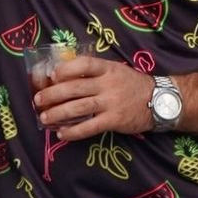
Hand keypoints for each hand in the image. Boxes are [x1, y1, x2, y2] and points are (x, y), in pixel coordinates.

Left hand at [33, 55, 154, 140]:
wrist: (159, 100)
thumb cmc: (132, 84)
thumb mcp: (116, 70)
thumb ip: (95, 72)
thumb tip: (63, 76)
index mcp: (107, 68)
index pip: (83, 63)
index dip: (65, 68)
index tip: (51, 75)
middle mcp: (108, 83)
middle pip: (75, 87)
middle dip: (53, 94)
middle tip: (38, 100)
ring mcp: (111, 102)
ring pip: (79, 107)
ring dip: (58, 113)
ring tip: (44, 118)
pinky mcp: (114, 120)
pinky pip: (90, 126)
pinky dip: (74, 131)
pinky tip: (62, 134)